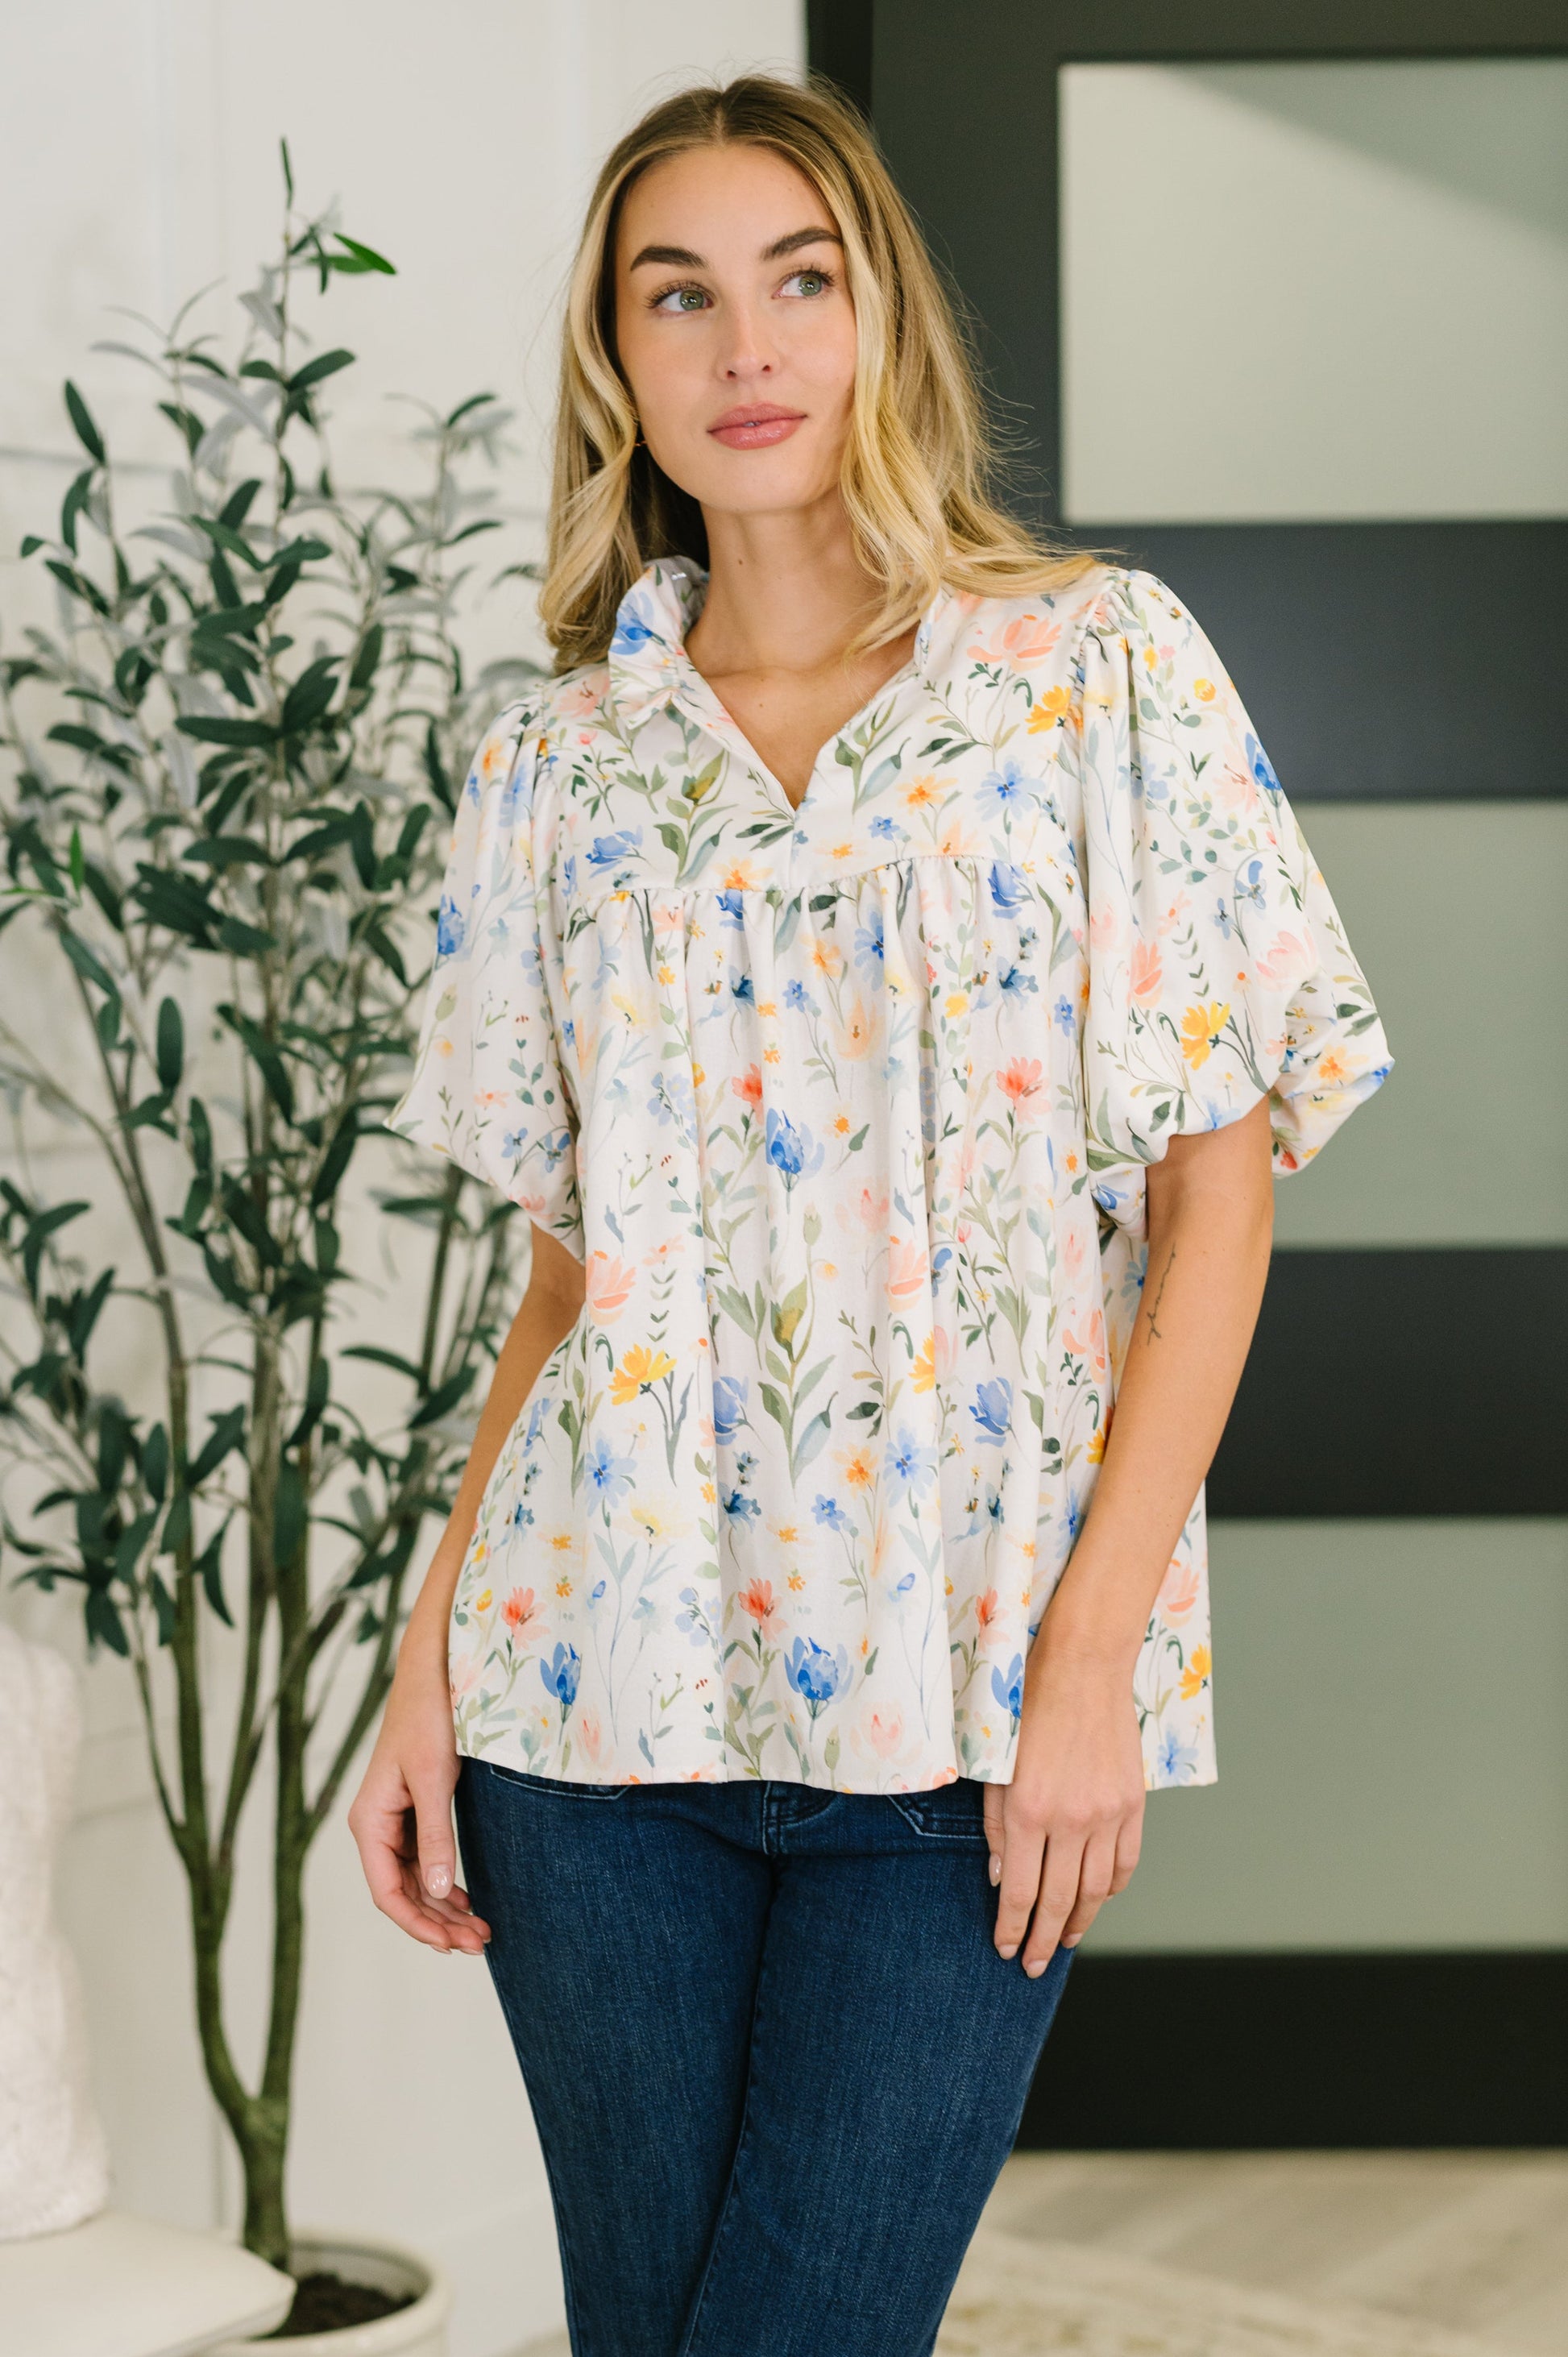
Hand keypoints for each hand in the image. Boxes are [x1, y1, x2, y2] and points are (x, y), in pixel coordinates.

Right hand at [347, 1633, 489, 1956]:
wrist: (433, 1673)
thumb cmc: (429, 1720)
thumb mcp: (435, 1781)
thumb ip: (436, 1837)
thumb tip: (439, 1892)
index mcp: (371, 1822)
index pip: (388, 1892)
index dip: (418, 1924)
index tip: (452, 1945)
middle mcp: (376, 1826)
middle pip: (403, 1892)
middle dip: (438, 1922)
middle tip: (481, 1942)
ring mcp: (394, 1819)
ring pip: (415, 1879)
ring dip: (444, 1907)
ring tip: (480, 1930)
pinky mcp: (413, 1809)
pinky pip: (423, 1860)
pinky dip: (444, 1883)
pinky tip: (465, 1900)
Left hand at [982, 1636, 1144, 1975]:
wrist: (1083, 1667)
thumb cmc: (1027, 1708)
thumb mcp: (994, 1766)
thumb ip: (994, 1826)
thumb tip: (998, 1877)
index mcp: (1027, 1811)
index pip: (1019, 1891)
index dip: (1012, 1928)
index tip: (1007, 1951)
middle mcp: (1069, 1820)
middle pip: (1058, 1901)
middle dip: (1043, 1940)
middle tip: (1035, 1966)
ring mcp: (1106, 1814)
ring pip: (1095, 1890)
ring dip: (1078, 1922)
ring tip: (1064, 1940)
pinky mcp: (1132, 1804)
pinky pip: (1124, 1862)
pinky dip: (1111, 1888)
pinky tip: (1097, 1899)